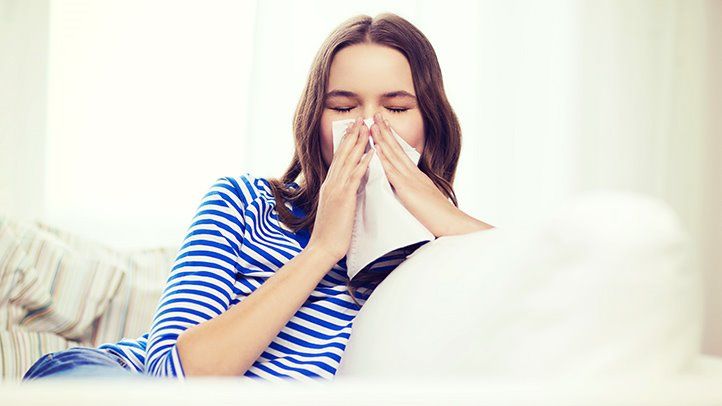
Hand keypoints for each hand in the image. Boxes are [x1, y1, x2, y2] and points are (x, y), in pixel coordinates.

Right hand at [307, 116, 373, 261]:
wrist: (323, 247)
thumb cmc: (331, 232)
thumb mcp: (336, 208)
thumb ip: (342, 194)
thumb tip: (351, 186)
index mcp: (330, 185)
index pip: (339, 159)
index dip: (347, 142)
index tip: (354, 129)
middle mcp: (332, 183)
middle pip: (343, 154)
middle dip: (352, 136)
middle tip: (361, 120)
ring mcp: (336, 189)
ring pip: (348, 161)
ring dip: (358, 143)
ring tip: (367, 128)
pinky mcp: (343, 198)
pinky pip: (354, 177)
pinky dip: (363, 163)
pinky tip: (371, 154)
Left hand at [369, 112, 471, 237]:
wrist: (451, 224)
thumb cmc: (438, 218)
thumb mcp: (424, 200)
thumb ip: (413, 193)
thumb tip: (404, 191)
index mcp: (416, 176)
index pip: (400, 153)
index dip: (390, 139)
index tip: (382, 126)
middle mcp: (413, 174)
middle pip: (396, 149)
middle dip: (384, 132)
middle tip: (375, 116)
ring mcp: (411, 179)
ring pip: (393, 155)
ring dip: (382, 139)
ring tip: (372, 125)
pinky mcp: (408, 188)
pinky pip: (393, 171)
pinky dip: (384, 158)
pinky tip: (377, 148)